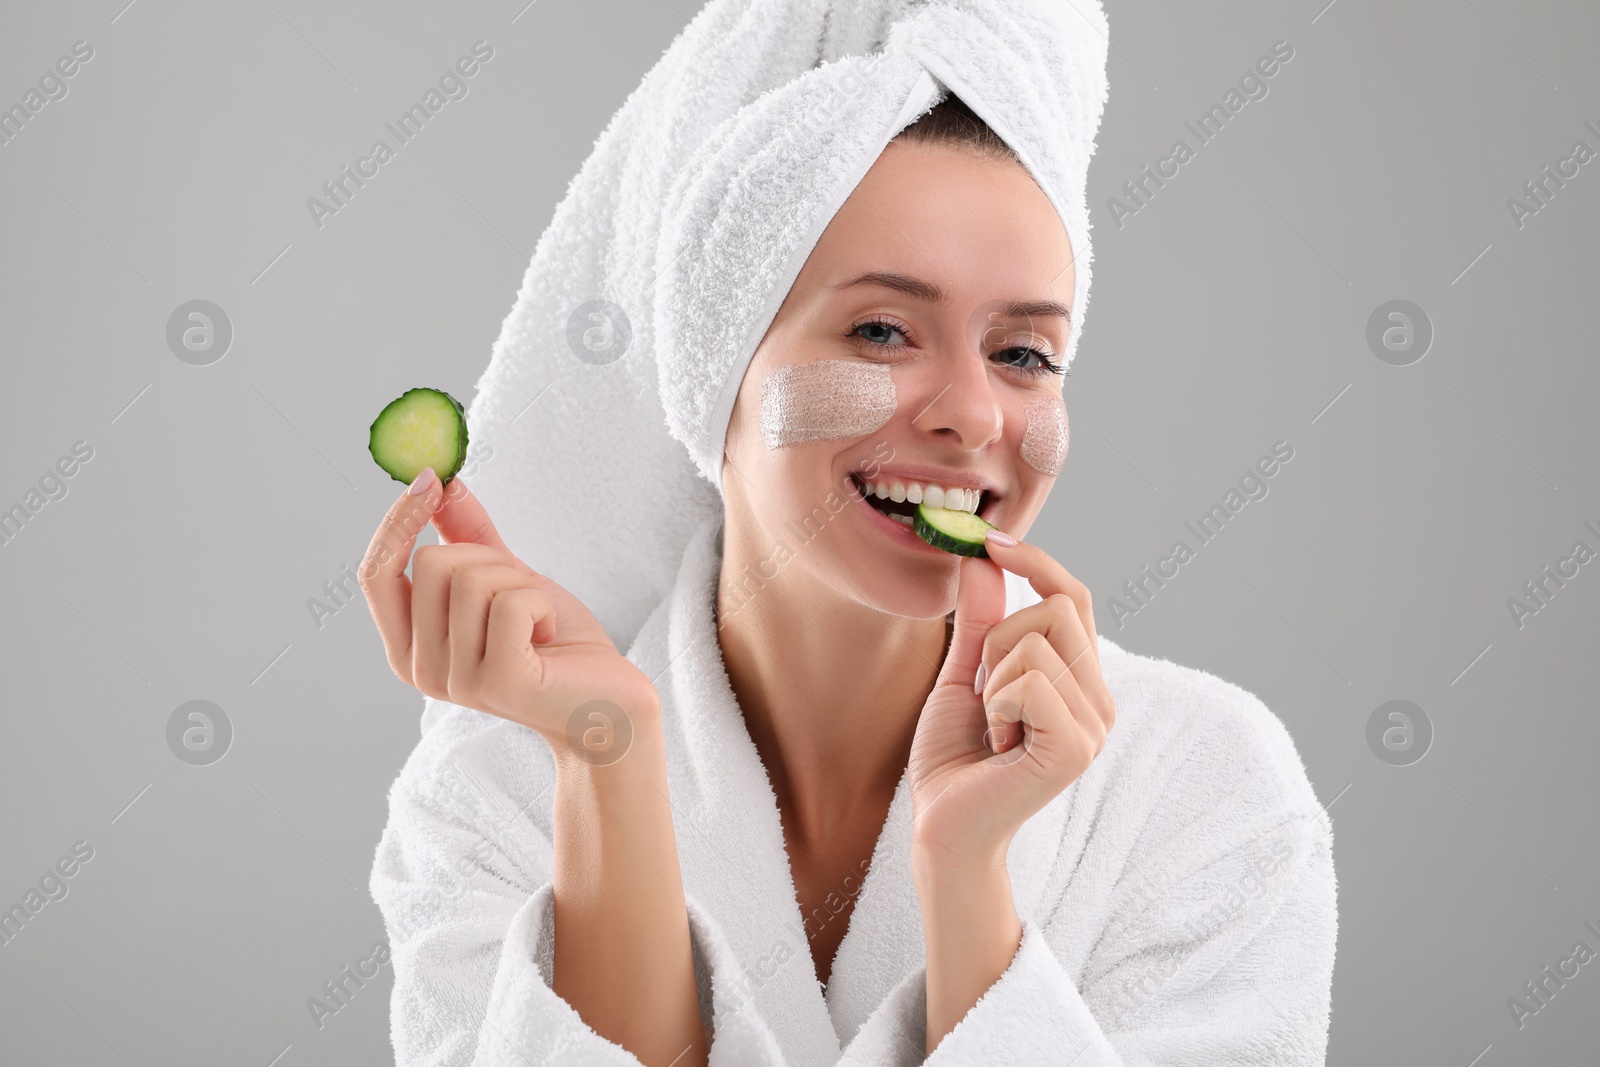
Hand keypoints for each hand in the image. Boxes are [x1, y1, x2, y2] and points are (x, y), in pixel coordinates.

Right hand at [357, 467, 657, 755]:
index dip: (395, 524)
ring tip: (538, 626)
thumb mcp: (506, 580)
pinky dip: (541, 606)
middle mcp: (422, 670)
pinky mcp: (500, 683)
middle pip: (432, 562)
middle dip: (489, 560)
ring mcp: (457, 682)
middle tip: (521, 600)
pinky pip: (511, 603)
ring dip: (521, 586)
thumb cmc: (555, 645)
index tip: (429, 479)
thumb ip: (466, 536)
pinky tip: (548, 639)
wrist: (606, 703)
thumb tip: (440, 482)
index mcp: (409, 648)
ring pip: (472, 578)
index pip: (375, 574)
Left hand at [907, 532, 1116, 874]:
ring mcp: (1094, 725)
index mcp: (1081, 680)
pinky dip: (995, 703)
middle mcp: (1099, 699)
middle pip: (1056, 606)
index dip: (1037, 562)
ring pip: (1037, 638)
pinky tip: (998, 743)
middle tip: (985, 694)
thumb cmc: (953, 759)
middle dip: (999, 638)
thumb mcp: (964, 675)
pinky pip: (1029, 678)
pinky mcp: (1076, 746)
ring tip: (993, 726)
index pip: (1074, 596)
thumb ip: (980, 620)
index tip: (991, 541)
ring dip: (992, 678)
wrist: (941, 827)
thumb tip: (984, 557)